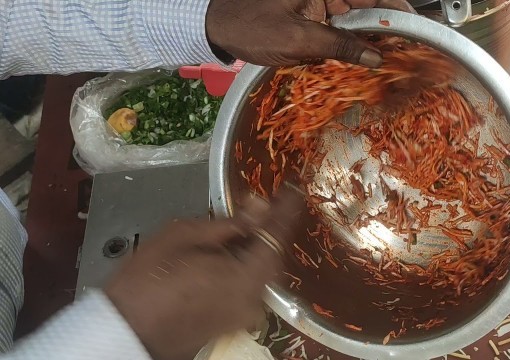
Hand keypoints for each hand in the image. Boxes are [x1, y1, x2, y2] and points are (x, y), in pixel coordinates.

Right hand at [105, 195, 300, 359]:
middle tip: (261, 205)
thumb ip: (228, 223)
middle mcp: (253, 301)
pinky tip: (231, 252)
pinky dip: (246, 266)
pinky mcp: (233, 323)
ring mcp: (244, 315)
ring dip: (257, 247)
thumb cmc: (147, 280)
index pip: (277, 236)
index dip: (286, 210)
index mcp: (245, 278)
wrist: (124, 330)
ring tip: (243, 226)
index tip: (294, 190)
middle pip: (273, 256)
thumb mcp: (183, 236)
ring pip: (262, 272)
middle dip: (269, 228)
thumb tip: (259, 207)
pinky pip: (250, 287)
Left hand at [206, 0, 415, 67]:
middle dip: (383, 25)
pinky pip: (336, 24)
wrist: (215, 27)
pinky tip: (357, 58)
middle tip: (401, 50)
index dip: (395, 6)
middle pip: (364, 2)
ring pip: (352, 15)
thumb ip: (339, 47)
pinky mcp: (308, 11)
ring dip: (366, 36)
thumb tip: (375, 57)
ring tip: (384, 58)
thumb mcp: (298, 40)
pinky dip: (347, 40)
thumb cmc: (250, 26)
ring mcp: (316, 0)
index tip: (413, 24)